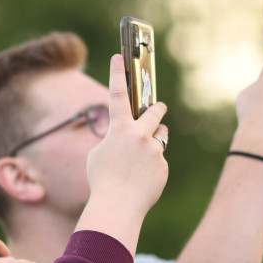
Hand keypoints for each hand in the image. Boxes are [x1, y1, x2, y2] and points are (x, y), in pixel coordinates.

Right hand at [85, 55, 168, 218]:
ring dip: (156, 138)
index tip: (119, 57)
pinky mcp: (163, 166)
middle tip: (159, 108)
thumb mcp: (98, 156)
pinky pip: (159, 161)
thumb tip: (127, 139)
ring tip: (144, 155)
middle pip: (154, 112)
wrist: (118, 205)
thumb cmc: (102, 181)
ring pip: (161, 136)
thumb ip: (113, 140)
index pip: (118, 96)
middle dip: (157, 109)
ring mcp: (153, 150)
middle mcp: (139, 136)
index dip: (117, 75)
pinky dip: (152, 168)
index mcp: (119, 130)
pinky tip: (142, 181)